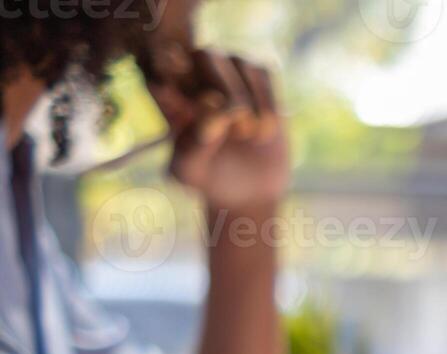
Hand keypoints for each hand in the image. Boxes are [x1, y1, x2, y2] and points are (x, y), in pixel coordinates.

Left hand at [146, 47, 289, 212]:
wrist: (247, 190)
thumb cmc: (209, 179)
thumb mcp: (189, 172)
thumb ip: (189, 144)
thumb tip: (213, 107)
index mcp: (166, 91)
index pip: (164, 66)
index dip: (181, 78)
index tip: (198, 110)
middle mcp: (195, 73)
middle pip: (205, 55)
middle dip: (225, 91)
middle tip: (236, 128)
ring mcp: (230, 72)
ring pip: (239, 63)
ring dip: (249, 102)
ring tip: (249, 135)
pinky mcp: (260, 79)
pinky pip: (265, 73)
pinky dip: (268, 103)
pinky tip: (266, 129)